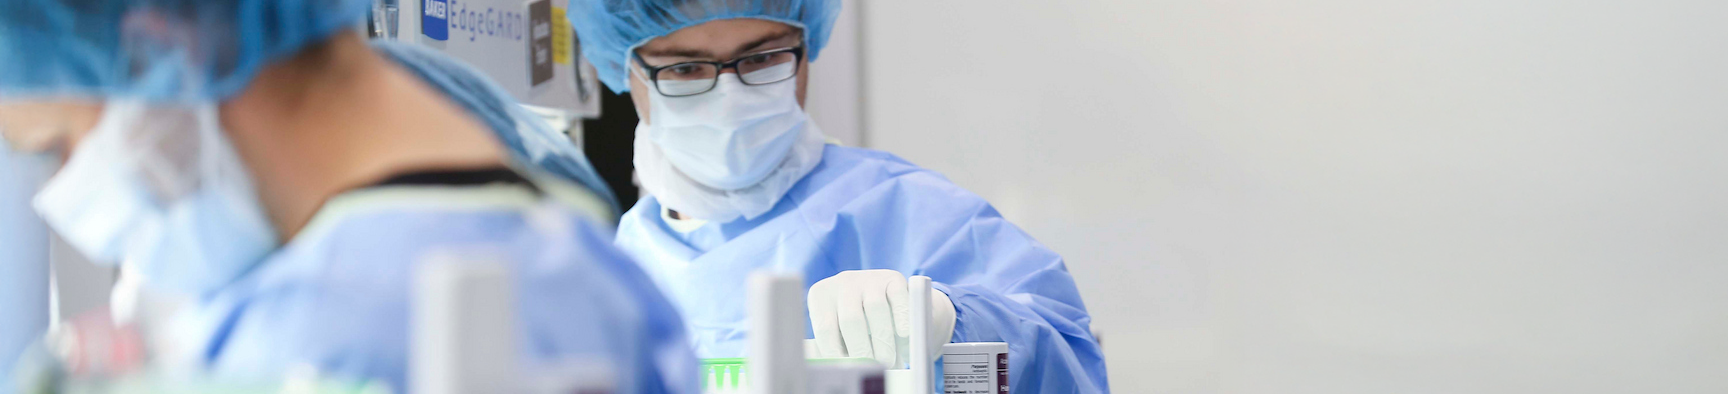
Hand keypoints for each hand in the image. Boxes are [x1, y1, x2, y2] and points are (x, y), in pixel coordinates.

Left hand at [808, 270, 955, 366]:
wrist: (886, 301)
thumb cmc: (855, 326)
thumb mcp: (838, 332)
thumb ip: (832, 347)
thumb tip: (834, 366)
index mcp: (821, 296)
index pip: (825, 329)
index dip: (837, 353)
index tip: (847, 371)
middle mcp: (842, 282)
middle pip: (851, 319)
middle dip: (862, 349)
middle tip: (871, 368)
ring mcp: (868, 277)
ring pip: (876, 309)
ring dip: (883, 340)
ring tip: (888, 361)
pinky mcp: (893, 277)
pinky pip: (898, 298)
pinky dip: (902, 318)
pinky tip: (904, 335)